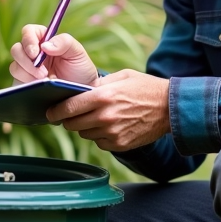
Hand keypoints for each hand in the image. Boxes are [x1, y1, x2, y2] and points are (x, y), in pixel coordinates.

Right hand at [9, 25, 98, 85]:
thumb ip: (64, 42)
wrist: (81, 92)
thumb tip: (44, 46)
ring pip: (15, 66)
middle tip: (43, 73)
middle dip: (27, 61)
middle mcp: (32, 53)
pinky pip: (17, 81)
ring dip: (27, 74)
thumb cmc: (80, 69)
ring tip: (45, 81)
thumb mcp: (78, 52)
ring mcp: (27, 68)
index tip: (36, 53)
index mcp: (44, 40)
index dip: (28, 40)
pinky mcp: (25, 82)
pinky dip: (26, 83)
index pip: (28, 32)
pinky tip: (38, 87)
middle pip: (17, 49)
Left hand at [46, 69, 169, 151]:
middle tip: (71, 115)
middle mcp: (105, 116)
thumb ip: (97, 84)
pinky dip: (100, 136)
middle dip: (68, 120)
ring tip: (97, 117)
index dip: (55, 112)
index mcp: (103, 97)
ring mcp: (112, 133)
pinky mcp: (119, 144)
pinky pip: (99, 142)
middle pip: (72, 124)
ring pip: (85, 134)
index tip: (50, 113)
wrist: (170, 108)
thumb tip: (76, 91)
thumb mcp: (121, 76)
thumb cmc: (145, 88)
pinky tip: (110, 126)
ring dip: (85, 127)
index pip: (68, 108)